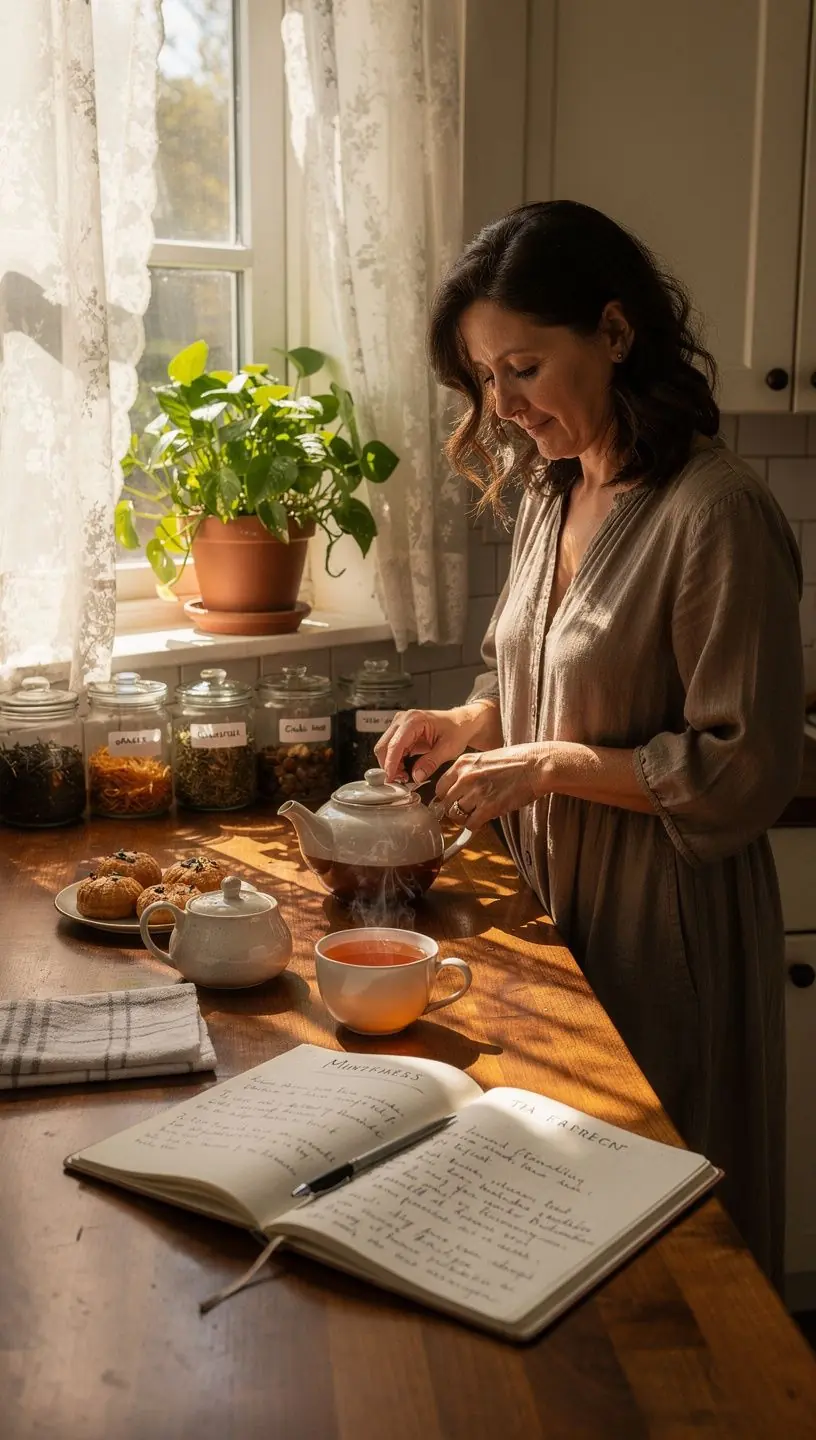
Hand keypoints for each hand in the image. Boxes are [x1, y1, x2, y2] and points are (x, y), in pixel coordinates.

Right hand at [374, 703, 497, 784]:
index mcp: (414, 720)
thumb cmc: (457, 730)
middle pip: (384, 746)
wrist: (461, 723)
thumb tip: (416, 776)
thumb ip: (431, 762)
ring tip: (405, 777)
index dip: (391, 764)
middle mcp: (403, 720)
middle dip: (389, 766)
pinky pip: (391, 750)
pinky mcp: (401, 733)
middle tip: (400, 781)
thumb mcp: (448, 748)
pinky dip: (395, 762)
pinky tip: (405, 770)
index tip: (391, 779)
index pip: (395, 744)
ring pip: (385, 749)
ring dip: (391, 765)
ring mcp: (400, 725)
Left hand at [433, 743, 550, 830]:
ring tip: (476, 815)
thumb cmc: (518, 760)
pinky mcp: (488, 807)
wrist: (537, 765)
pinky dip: (475, 826)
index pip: (440, 787)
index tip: (452, 801)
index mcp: (463, 763)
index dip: (446, 797)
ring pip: (457, 815)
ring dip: (465, 818)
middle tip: (465, 811)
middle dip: (454, 810)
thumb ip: (470, 771)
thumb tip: (460, 788)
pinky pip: (471, 824)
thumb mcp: (485, 758)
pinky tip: (482, 821)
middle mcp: (465, 777)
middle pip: (446, 803)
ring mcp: (476, 793)